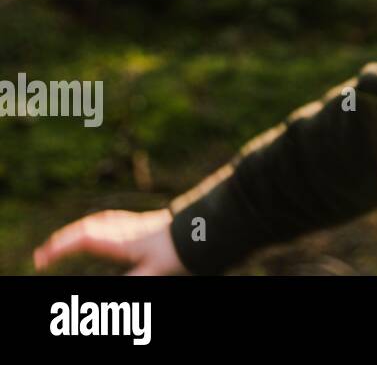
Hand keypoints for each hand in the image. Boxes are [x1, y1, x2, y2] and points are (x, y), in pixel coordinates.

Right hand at [33, 209, 188, 275]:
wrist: (204, 228)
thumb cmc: (181, 250)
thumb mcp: (155, 270)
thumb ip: (134, 280)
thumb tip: (117, 286)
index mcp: (122, 240)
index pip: (84, 239)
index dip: (60, 247)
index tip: (42, 258)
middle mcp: (125, 228)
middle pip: (87, 228)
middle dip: (62, 240)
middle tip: (43, 254)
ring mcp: (134, 223)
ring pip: (99, 222)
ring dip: (78, 230)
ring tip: (63, 242)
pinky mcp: (144, 223)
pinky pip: (112, 220)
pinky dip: (96, 224)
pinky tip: (100, 228)